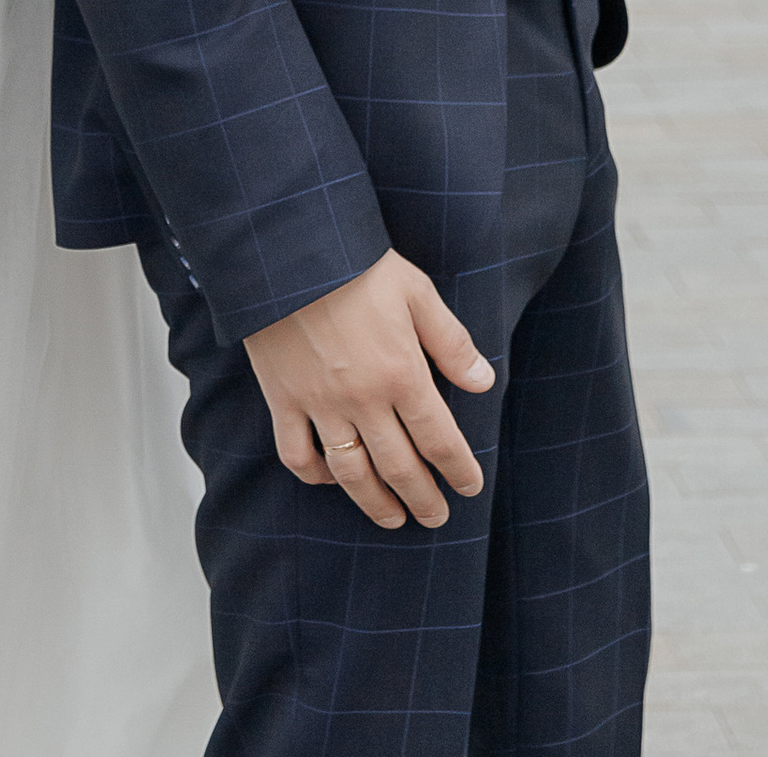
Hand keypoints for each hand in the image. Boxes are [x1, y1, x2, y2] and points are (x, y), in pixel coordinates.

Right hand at [242, 252, 492, 529]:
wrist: (289, 249)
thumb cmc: (357, 263)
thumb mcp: (416, 291)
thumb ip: (450, 342)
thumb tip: (484, 382)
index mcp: (401, 373)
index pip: (439, 440)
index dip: (458, 469)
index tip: (470, 487)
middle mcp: (363, 399)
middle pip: (399, 468)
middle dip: (423, 499)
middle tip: (436, 517)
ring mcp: (319, 404)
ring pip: (351, 473)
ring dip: (376, 504)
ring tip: (393, 520)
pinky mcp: (283, 399)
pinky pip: (296, 454)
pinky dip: (314, 475)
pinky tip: (331, 479)